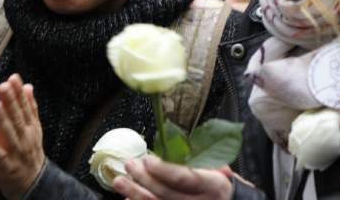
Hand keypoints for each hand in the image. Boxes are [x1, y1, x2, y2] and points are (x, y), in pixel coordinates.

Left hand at [0, 74, 44, 199]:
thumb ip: (30, 108)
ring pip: (9, 135)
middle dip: (10, 102)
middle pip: (17, 118)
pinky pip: (0, 157)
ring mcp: (18, 153)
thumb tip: (28, 86)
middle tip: (3, 86)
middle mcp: (26, 138)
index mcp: (31, 128)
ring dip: (2, 121)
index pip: (25, 107)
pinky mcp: (8, 168)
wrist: (34, 184)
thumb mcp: (34, 129)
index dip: (19, 93)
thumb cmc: (30, 152)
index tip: (13, 78)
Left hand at [113, 155, 233, 199]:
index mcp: (213, 185)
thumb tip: (178, 145)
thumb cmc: (219, 186)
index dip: (163, 169)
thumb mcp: (218, 170)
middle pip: (166, 192)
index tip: (147, 159)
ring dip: (135, 193)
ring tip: (119, 182)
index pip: (184, 178)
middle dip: (144, 178)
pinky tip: (128, 199)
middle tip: (129, 165)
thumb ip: (201, 159)